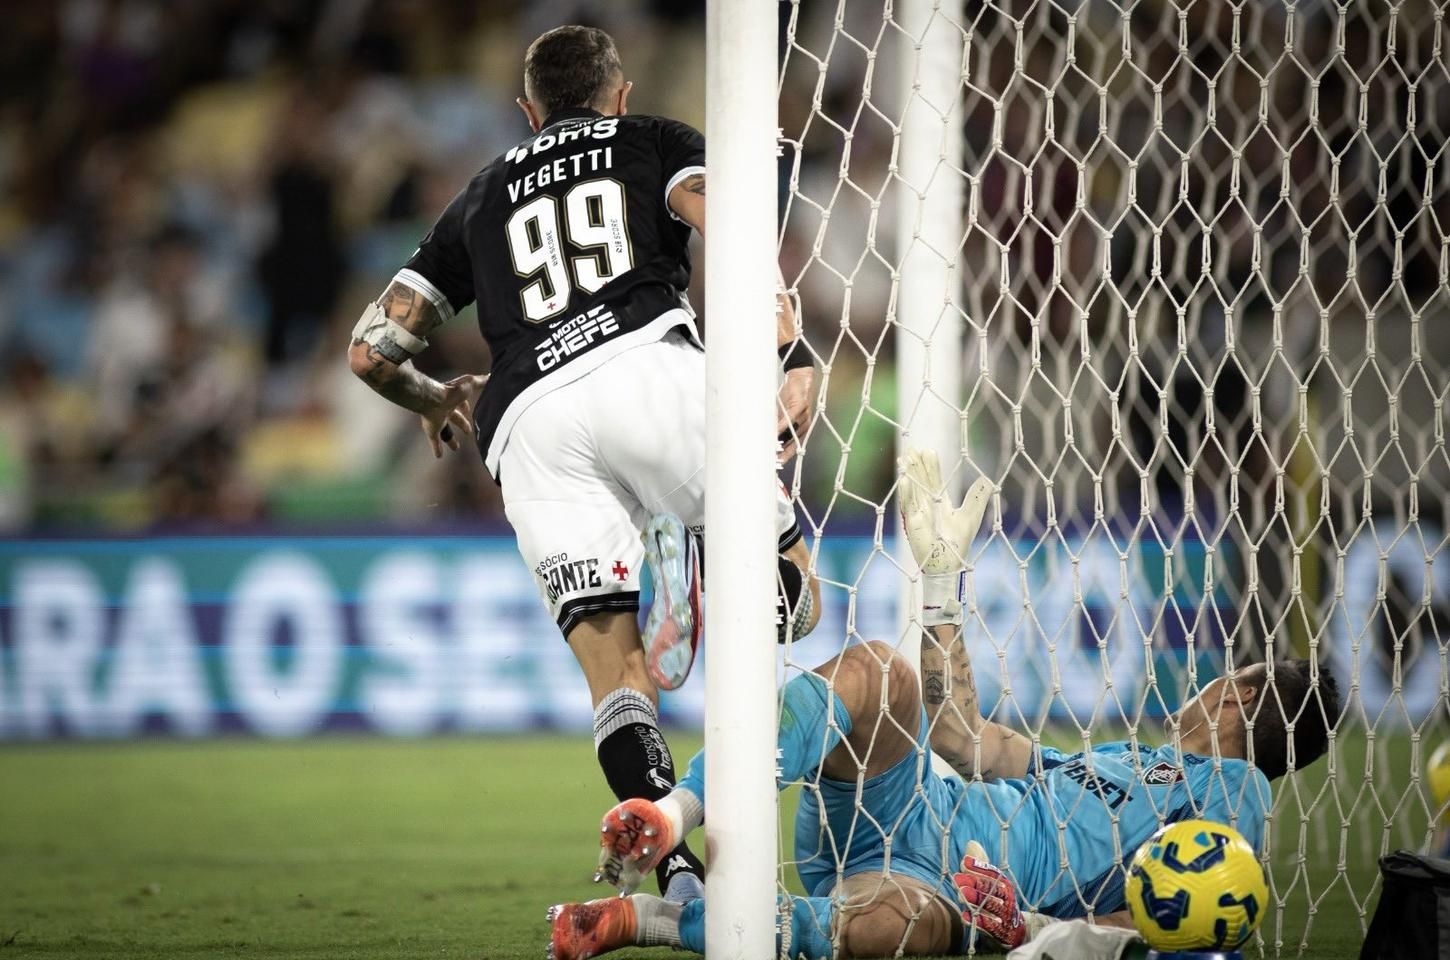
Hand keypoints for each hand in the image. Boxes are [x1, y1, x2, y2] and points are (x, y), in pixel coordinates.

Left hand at [420, 373, 486, 457]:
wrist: (434, 398)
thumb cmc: (453, 390)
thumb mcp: (471, 384)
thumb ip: (481, 381)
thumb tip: (492, 376)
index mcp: (454, 399)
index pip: (461, 403)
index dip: (465, 407)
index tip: (468, 411)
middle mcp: (445, 409)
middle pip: (454, 418)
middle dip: (461, 424)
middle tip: (467, 432)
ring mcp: (437, 420)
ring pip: (444, 431)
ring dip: (450, 439)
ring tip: (455, 448)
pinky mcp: (431, 429)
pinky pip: (434, 441)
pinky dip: (437, 448)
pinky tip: (439, 456)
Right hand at [776, 366, 815, 463]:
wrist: (799, 377)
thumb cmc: (788, 397)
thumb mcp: (779, 413)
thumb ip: (773, 425)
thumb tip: (762, 436)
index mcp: (798, 430)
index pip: (790, 449)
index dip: (782, 459)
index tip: (773, 468)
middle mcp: (802, 427)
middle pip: (791, 446)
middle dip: (780, 456)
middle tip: (769, 464)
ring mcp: (803, 417)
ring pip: (790, 434)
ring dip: (779, 443)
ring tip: (768, 451)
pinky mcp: (800, 406)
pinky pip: (790, 418)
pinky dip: (781, 425)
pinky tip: (774, 431)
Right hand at [898, 447, 991, 574]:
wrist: (950, 564)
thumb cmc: (959, 544)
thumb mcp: (971, 516)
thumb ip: (977, 498)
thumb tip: (987, 479)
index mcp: (940, 503)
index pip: (934, 481)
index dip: (931, 466)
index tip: (928, 450)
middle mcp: (927, 506)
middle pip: (921, 481)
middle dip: (917, 465)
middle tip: (913, 447)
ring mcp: (918, 513)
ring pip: (913, 489)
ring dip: (909, 474)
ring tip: (904, 458)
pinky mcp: (913, 523)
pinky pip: (908, 505)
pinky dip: (907, 492)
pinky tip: (904, 479)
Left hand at [953, 840, 1025, 949]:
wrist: (1014, 929)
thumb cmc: (998, 900)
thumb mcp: (992, 882)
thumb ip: (980, 866)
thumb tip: (971, 843)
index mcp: (1004, 884)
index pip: (993, 874)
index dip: (979, 867)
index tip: (964, 862)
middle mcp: (1006, 899)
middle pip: (991, 889)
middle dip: (975, 883)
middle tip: (958, 878)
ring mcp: (1004, 915)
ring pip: (989, 907)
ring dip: (975, 900)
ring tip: (961, 894)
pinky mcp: (999, 932)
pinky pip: (988, 927)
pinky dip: (977, 922)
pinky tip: (964, 916)